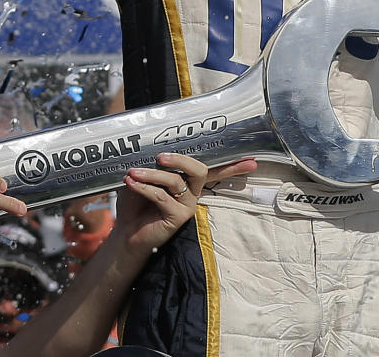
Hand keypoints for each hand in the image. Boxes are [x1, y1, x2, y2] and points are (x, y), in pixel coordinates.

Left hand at [111, 153, 256, 256]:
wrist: (126, 232)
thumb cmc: (136, 202)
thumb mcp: (144, 177)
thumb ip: (152, 164)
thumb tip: (146, 146)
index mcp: (189, 180)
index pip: (214, 168)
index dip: (233, 164)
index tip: (252, 160)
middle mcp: (193, 192)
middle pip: (199, 169)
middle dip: (181, 160)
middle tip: (161, 156)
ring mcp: (187, 205)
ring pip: (176, 181)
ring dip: (152, 174)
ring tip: (133, 173)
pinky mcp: (177, 218)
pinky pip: (162, 196)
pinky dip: (144, 187)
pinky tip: (131, 182)